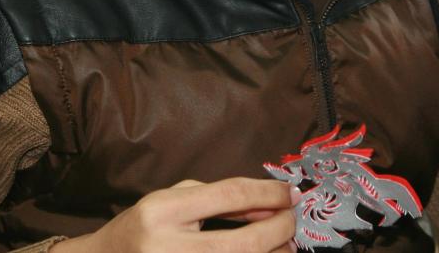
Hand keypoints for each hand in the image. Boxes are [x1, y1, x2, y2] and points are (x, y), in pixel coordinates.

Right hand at [53, 178, 298, 252]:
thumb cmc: (144, 226)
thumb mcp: (173, 199)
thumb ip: (217, 198)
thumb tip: (267, 203)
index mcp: (164, 212)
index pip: (229, 196)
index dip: (268, 192)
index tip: (290, 191)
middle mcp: (170, 248)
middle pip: (245, 243)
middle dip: (279, 228)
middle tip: (294, 218)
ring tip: (286, 242)